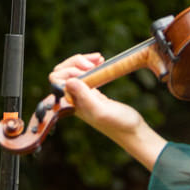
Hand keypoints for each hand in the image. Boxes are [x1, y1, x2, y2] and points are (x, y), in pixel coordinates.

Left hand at [49, 53, 166, 170]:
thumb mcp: (101, 111)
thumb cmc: (119, 124)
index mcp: (70, 103)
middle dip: (76, 62)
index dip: (69, 69)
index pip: (56, 79)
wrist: (133, 131)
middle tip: (95, 62)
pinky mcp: (92, 92)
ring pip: (73, 71)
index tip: (89, 69)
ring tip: (99, 58)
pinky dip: (91, 64)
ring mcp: (82, 95)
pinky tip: (101, 62)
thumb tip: (69, 81)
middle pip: (62, 72)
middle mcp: (73, 99)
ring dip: (83, 61)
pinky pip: (84, 74)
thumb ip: (84, 97)